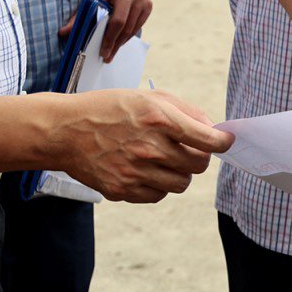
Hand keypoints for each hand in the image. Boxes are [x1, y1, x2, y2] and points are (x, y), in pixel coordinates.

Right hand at [48, 88, 232, 202]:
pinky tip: (146, 170)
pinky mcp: (122, 190)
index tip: (226, 142)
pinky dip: (159, 185)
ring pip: (181, 184)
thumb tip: (213, 130)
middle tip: (188, 149)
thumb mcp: (150, 97)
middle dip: (199, 157)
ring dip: (180, 173)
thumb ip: (187, 111)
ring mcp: (135, 171)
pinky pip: (158, 195)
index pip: (207, 140)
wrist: (66, 131)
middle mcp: (149, 148)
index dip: (222, 142)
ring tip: (165, 159)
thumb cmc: (110, 109)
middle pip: (198, 165)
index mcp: (159, 119)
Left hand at [61, 0, 152, 62]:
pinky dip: (127, 37)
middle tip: (105, 55)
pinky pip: (137, 26)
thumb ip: (80, 13)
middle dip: (111, 41)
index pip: (101, 10)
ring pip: (130, 27)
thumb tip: (64, 32)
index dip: (97, 30)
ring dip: (119, 42)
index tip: (93, 47)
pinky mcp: (148, 4)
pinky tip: (119, 43)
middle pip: (119, 21)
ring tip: (111, 53)